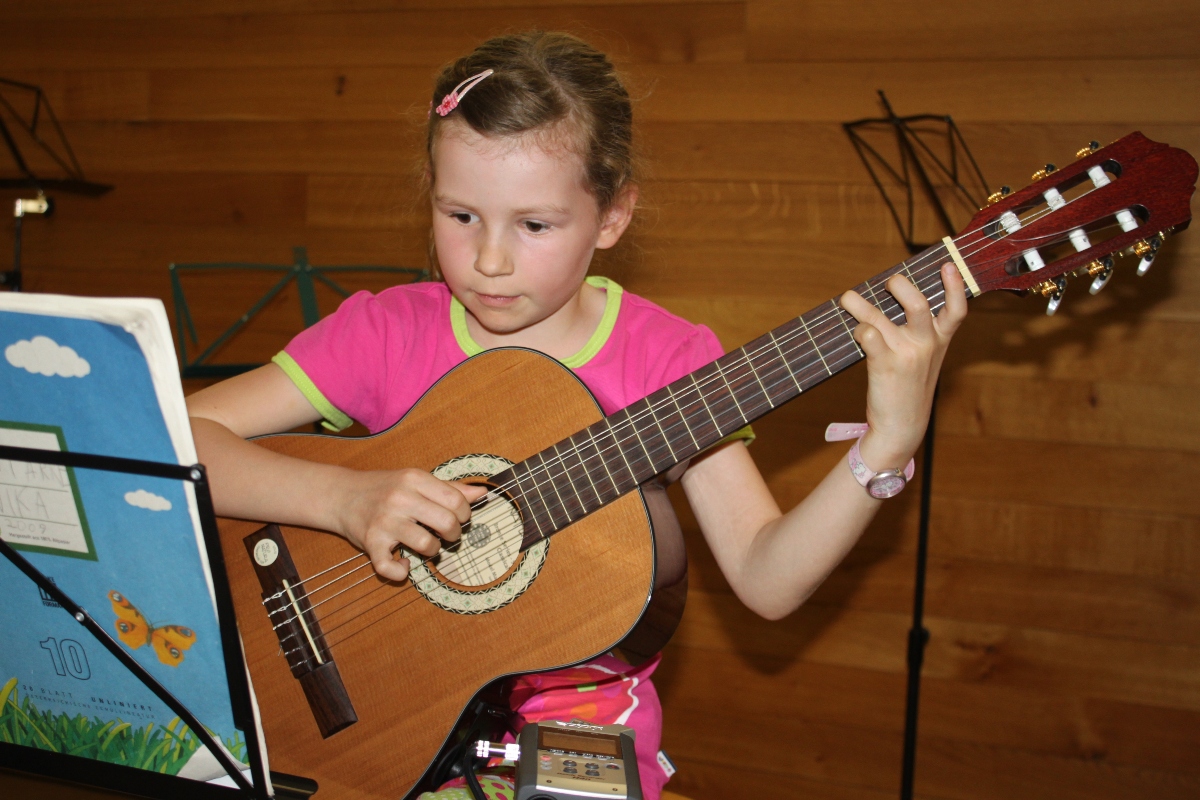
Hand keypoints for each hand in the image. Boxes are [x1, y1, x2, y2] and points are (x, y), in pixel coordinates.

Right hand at [331, 469, 487, 581]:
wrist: (342, 495)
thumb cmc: (385, 488)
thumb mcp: (416, 480)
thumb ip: (449, 487)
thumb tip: (482, 493)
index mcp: (415, 479)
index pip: (456, 500)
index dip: (464, 514)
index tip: (456, 518)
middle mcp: (400, 498)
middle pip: (447, 522)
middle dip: (454, 534)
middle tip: (446, 534)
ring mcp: (384, 521)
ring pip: (427, 545)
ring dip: (433, 551)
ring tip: (427, 545)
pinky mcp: (371, 543)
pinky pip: (390, 568)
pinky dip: (401, 572)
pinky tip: (404, 564)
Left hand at [839, 262, 967, 470]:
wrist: (901, 426)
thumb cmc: (908, 387)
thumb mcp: (925, 359)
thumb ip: (919, 332)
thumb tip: (894, 297)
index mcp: (941, 341)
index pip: (956, 309)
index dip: (954, 285)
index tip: (947, 265)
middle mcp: (926, 344)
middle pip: (918, 303)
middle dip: (899, 285)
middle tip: (887, 283)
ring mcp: (906, 355)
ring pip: (881, 317)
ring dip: (858, 304)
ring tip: (847, 298)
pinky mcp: (885, 365)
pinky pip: (867, 335)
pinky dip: (857, 330)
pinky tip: (854, 334)